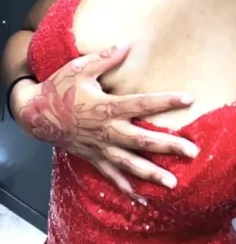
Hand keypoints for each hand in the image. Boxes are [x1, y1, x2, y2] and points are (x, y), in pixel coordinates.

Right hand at [11, 45, 198, 193]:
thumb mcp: (80, 68)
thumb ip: (105, 58)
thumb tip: (127, 43)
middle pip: (143, 140)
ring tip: (173, 184)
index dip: (166, 101)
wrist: (35, 114)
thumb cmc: (59, 89)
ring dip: (152, 174)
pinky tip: (143, 200)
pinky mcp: (94, 158)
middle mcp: (107, 131)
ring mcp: (100, 148)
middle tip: (192, 151)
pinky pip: (112, 177)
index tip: (189, 99)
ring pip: (130, 164)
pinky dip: (127, 190)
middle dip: (169, 146)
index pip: (142, 104)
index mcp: (107, 107)